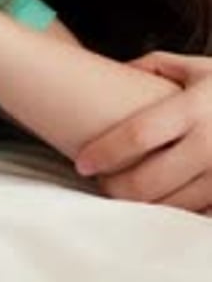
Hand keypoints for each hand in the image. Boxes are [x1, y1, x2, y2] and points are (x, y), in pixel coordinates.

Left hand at [76, 51, 211, 211]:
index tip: (82, 162)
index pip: (138, 135)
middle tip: (99, 183)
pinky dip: (172, 212)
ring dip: (140, 204)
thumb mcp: (198, 68)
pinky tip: (158, 202)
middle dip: (116, 188)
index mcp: (195, 107)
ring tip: (122, 193)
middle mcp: (211, 143)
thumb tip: (116, 70)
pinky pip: (196, 214)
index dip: (106, 151)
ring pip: (170, 204)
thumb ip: (156, 66)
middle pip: (149, 180)